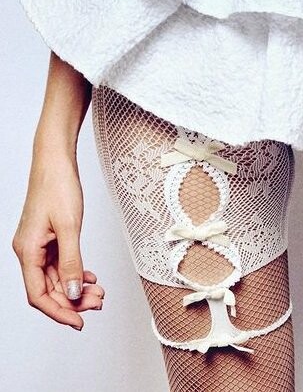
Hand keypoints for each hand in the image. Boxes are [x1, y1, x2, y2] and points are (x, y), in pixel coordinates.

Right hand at [13, 148, 105, 329]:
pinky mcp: (46, 237)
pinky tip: (89, 277)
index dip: (59, 312)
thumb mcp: (69, 226)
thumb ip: (71, 262)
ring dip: (76, 288)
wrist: (55, 158)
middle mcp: (28, 251)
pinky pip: (59, 264)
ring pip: (56, 278)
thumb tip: (72, 294)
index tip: (80, 322)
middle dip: (72, 300)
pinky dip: (74, 273)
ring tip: (99, 292)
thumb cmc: (58, 184)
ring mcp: (37, 245)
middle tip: (98, 303)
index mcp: (27, 251)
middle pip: (48, 289)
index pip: (39, 295)